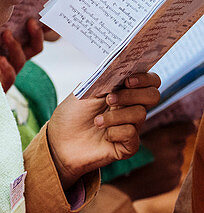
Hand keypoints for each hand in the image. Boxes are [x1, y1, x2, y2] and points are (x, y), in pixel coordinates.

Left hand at [0, 18, 44, 89]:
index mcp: (11, 46)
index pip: (32, 37)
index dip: (43, 29)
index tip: (48, 15)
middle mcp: (11, 58)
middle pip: (33, 48)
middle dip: (36, 35)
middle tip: (31, 21)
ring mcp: (5, 72)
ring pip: (20, 61)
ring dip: (15, 47)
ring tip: (6, 34)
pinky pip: (9, 80)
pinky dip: (8, 70)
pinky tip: (1, 61)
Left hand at [45, 73, 160, 188]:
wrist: (60, 140)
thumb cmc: (72, 115)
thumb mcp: (86, 91)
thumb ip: (105, 79)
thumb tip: (121, 67)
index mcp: (123, 92)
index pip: (150, 81)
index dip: (145, 78)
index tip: (128, 81)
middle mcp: (131, 108)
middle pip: (153, 96)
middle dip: (131, 95)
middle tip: (109, 100)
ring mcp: (132, 126)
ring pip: (140, 114)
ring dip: (115, 116)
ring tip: (97, 121)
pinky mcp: (129, 145)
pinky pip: (132, 133)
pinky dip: (115, 132)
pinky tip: (104, 135)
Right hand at [110, 121, 195, 200]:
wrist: (122, 186)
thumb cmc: (122, 157)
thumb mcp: (134, 137)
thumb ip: (153, 132)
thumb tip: (168, 126)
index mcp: (163, 138)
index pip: (187, 128)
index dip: (185, 127)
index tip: (182, 128)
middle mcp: (172, 152)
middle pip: (181, 143)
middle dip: (173, 143)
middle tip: (158, 145)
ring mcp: (174, 168)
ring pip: (178, 158)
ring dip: (170, 157)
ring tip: (152, 160)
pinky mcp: (174, 180)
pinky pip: (175, 171)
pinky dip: (167, 170)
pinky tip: (153, 171)